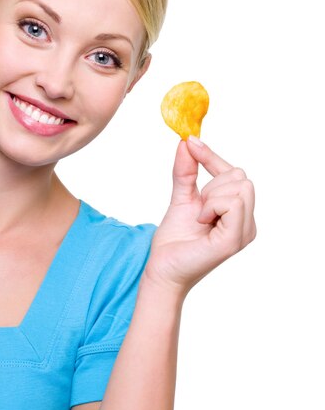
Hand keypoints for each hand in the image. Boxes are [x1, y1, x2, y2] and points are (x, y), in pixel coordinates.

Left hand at [144, 137, 255, 297]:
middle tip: (198, 207)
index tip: (190, 142)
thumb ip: (186, 171)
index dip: (212, 156)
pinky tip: (202, 221)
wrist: (162, 267)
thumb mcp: (181, 197)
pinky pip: (233, 203)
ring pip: (240, 187)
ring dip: (212, 196)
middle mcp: (247, 222)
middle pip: (241, 177)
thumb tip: (186, 142)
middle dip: (213, 184)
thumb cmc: (174, 239)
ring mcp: (244, 232)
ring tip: (200, 217)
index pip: (235, 173)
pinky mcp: (235, 239)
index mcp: (238, 212)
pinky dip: (213, 206)